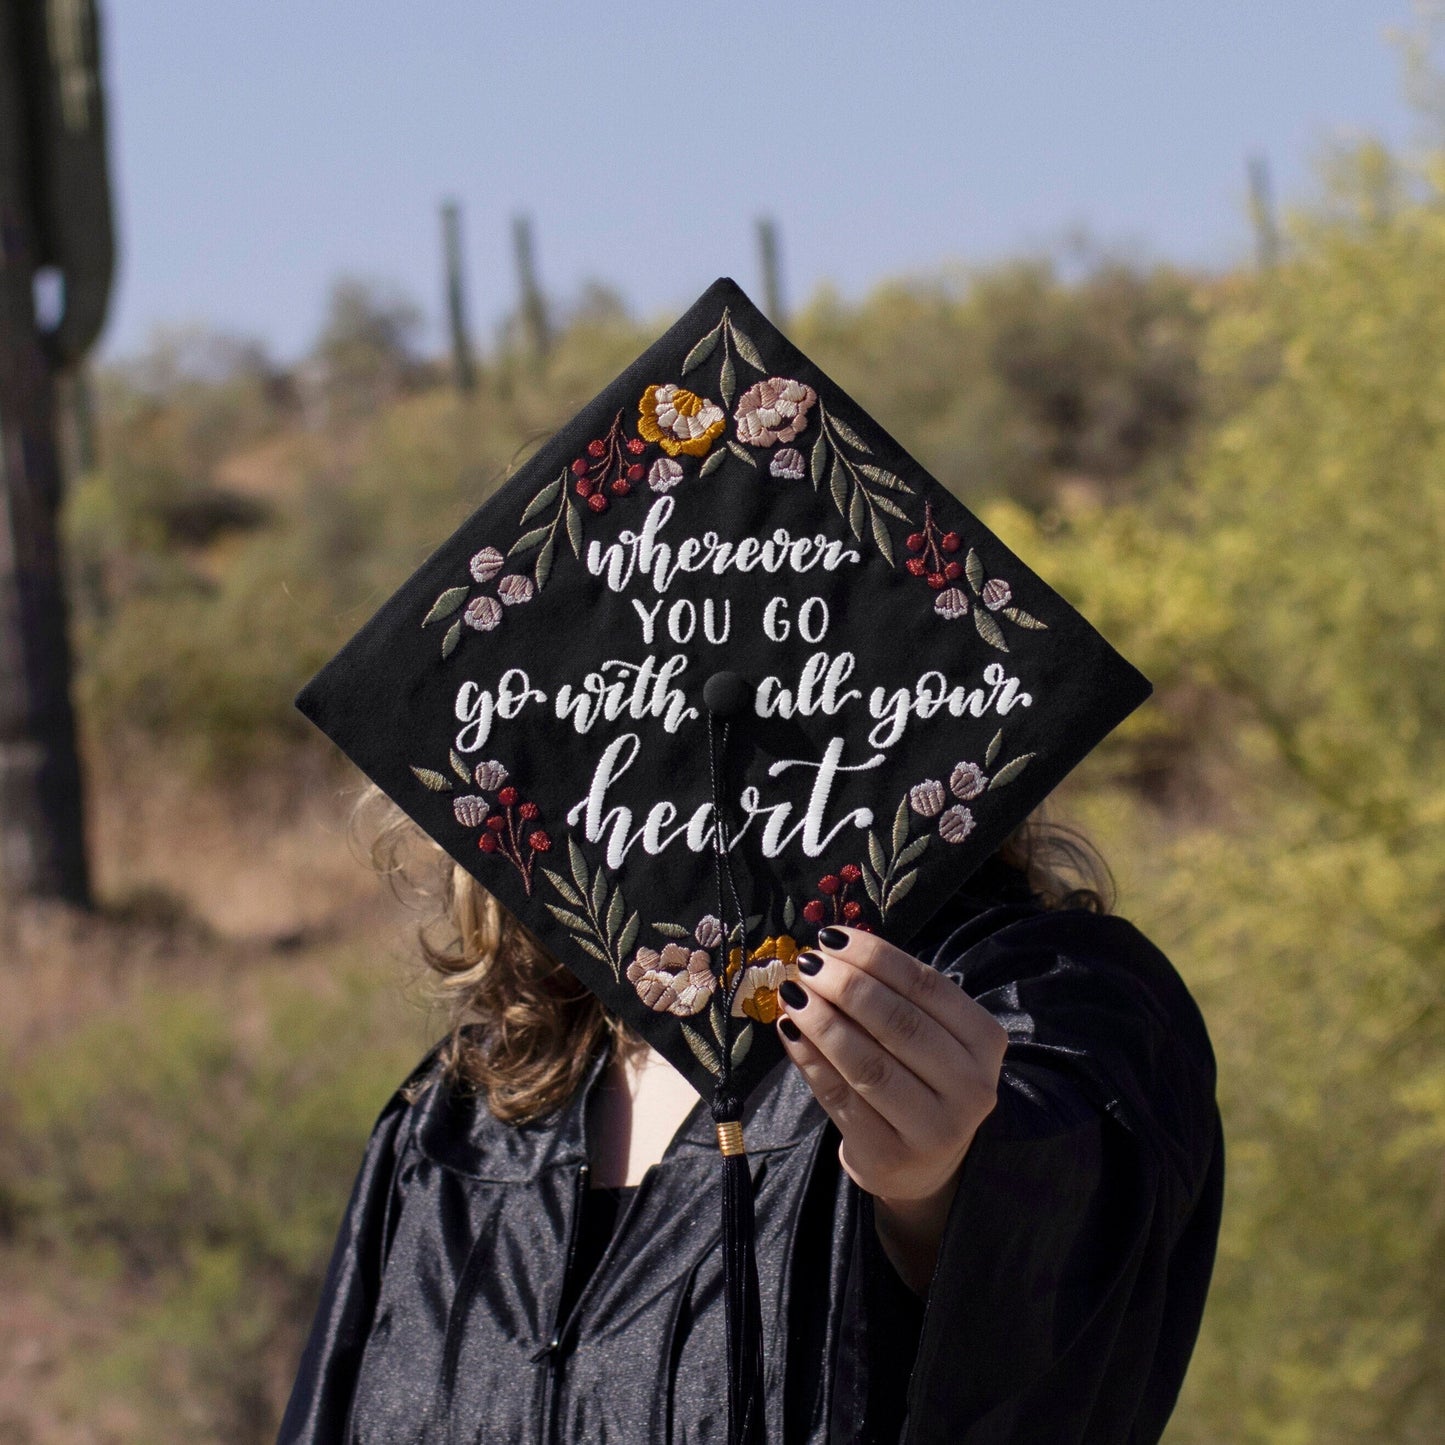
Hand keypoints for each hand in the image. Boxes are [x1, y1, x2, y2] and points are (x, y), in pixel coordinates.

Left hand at [775, 925, 1008, 1291]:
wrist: (924, 1163)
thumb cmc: (922, 1078)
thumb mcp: (931, 1035)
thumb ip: (895, 996)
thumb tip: (832, 950)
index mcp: (986, 1043)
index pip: (928, 987)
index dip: (876, 957)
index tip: (831, 937)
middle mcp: (971, 1088)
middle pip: (899, 1024)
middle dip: (846, 987)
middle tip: (808, 963)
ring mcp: (934, 1130)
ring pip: (868, 1064)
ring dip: (823, 1022)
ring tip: (793, 992)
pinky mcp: (890, 1156)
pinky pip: (839, 1097)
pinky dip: (809, 1058)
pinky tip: (789, 1030)